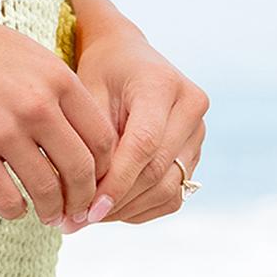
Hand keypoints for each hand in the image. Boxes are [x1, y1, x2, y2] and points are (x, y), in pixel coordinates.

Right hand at [0, 0, 118, 226]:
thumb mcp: (24, 51)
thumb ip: (54, 85)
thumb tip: (75, 124)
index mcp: (57, 78)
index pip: (102, 138)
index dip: (105, 168)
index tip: (96, 180)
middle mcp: (38, 106)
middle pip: (82, 169)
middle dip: (84, 198)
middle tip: (78, 211)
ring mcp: (4, 131)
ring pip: (47, 190)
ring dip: (52, 211)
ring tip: (48, 217)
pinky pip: (8, 199)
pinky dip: (16, 211)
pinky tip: (14, 208)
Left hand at [60, 22, 207, 229]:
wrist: (125, 55)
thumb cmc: (100, 70)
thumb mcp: (86, 91)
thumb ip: (89, 139)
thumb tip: (80, 195)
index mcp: (162, 84)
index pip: (144, 145)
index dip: (116, 182)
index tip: (87, 209)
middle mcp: (191, 107)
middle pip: (157, 170)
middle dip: (117, 201)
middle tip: (78, 221)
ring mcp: (198, 131)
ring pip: (168, 189)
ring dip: (128, 209)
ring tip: (90, 218)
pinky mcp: (196, 151)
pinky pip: (174, 193)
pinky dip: (142, 208)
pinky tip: (112, 208)